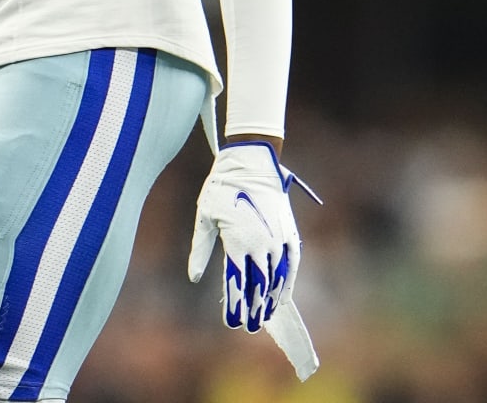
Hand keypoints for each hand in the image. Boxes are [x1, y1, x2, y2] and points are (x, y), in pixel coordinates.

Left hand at [188, 141, 322, 379]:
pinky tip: (283, 296)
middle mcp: (260, 245)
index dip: (236, 306)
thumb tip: (194, 277)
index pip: (238, 284)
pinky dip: (288, 282)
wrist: (251, 161)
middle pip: (259, 287)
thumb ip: (200, 249)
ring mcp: (277, 239)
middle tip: (248, 325)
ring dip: (271, 300)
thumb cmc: (222, 187)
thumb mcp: (204, 217)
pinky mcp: (289, 232)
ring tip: (264, 315)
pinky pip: (292, 264)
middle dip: (254, 309)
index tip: (232, 322)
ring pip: (277, 279)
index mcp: (237, 242)